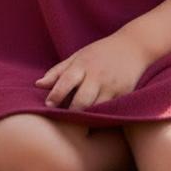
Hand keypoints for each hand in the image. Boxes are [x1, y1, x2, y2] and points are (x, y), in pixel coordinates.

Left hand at [36, 31, 152, 110]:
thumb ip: (58, 71)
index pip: (67, 80)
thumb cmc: (100, 53)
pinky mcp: (123, 94)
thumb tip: (38, 85)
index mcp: (83, 64)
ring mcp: (111, 86)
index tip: (48, 105)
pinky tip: (94, 121)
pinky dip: (100, 116)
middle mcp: (97, 75)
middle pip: (82, 99)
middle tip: (63, 121)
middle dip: (72, 112)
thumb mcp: (78, 56)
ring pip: (96, 108)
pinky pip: (109, 110)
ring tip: (77, 124)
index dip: (56, 94)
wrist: (133, 47)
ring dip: (86, 117)